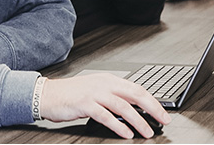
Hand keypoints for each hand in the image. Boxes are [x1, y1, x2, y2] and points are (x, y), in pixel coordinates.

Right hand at [39, 73, 170, 138]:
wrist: (49, 95)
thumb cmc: (73, 94)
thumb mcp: (97, 91)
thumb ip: (114, 97)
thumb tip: (135, 109)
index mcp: (110, 79)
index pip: (137, 89)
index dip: (153, 101)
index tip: (163, 113)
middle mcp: (104, 84)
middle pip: (135, 95)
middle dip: (152, 109)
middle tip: (163, 121)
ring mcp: (95, 93)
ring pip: (123, 106)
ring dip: (138, 120)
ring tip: (147, 132)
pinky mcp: (85, 104)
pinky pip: (106, 116)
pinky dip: (119, 126)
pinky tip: (126, 133)